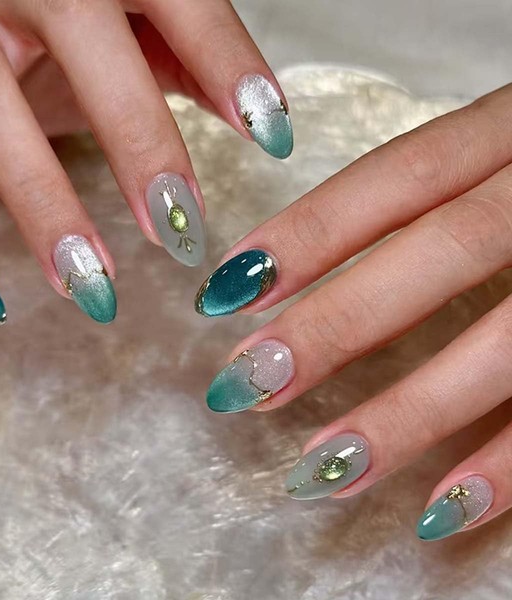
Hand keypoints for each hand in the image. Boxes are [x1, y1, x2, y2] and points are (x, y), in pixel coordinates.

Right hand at [0, 0, 292, 323]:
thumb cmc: (44, 26)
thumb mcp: (116, 27)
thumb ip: (184, 53)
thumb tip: (258, 112)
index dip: (226, 60)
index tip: (272, 135)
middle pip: (83, 35)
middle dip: (138, 137)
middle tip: (179, 228)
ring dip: (44, 204)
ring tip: (95, 286)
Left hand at [194, 84, 511, 540]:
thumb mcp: (499, 158)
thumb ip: (431, 200)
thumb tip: (305, 271)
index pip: (396, 176)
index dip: (308, 233)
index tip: (227, 291)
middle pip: (440, 252)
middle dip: (339, 323)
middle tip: (249, 382)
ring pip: (507, 341)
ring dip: (409, 412)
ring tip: (322, 467)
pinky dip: (511, 464)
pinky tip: (439, 509)